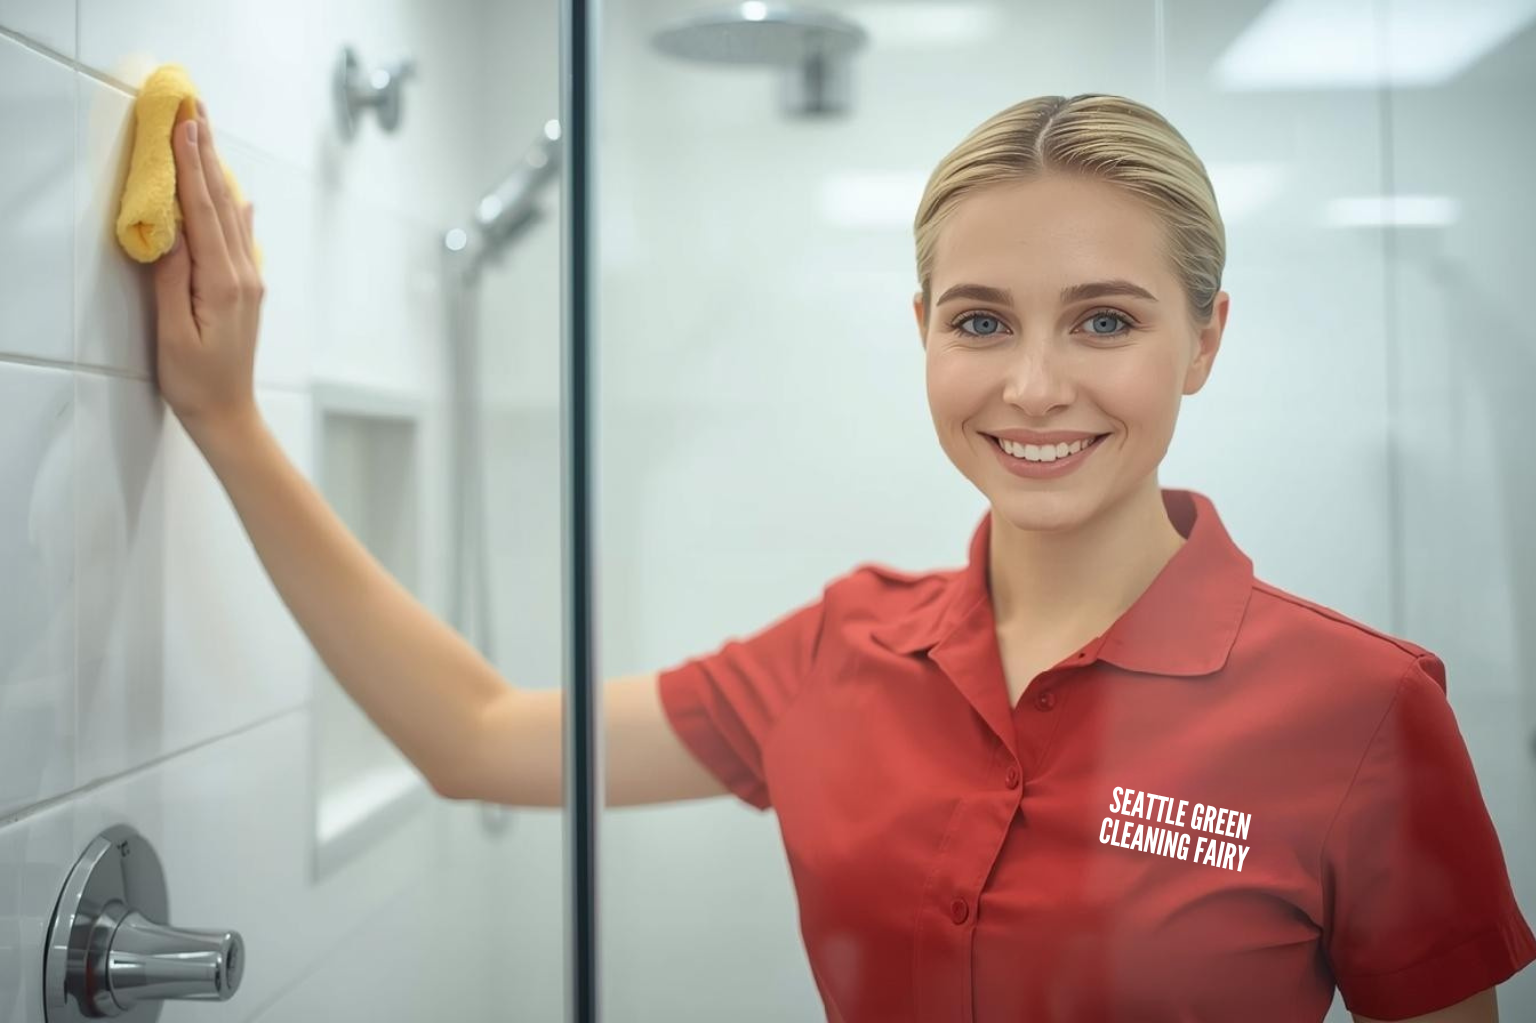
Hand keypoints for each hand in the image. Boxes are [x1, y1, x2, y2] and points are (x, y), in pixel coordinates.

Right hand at [151, 99, 263, 437]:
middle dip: (206, 153)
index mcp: (223, 281)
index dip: (192, 164)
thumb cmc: (194, 380)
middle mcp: (242, 274)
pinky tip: (238, 196)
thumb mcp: (172, 331)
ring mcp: (248, 281)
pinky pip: (238, 238)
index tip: (186, 123)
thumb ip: (172, 278)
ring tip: (208, 136)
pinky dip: (232, 209)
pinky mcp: (245, 290)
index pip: (203, 210)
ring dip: (217, 173)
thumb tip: (172, 228)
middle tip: (196, 108)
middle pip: (221, 203)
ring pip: (230, 216)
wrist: (228, 414)